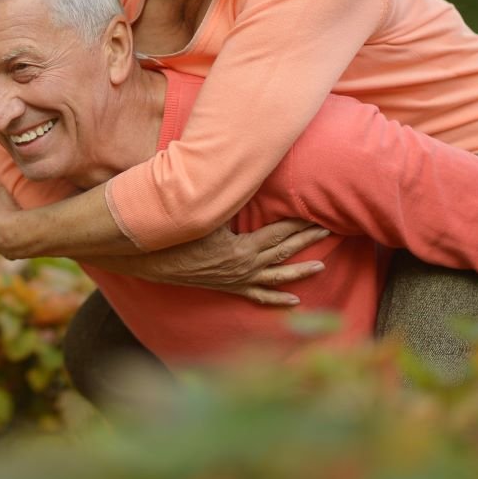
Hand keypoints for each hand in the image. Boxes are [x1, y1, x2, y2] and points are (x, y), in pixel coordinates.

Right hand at [85, 219, 330, 305]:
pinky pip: (255, 295)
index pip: (279, 234)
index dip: (300, 224)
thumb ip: (226, 198)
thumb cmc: (173, 230)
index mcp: (241, 250)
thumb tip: (246, 177)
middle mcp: (243, 268)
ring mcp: (235, 280)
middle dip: (307, 241)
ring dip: (299, 272)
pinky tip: (293, 301)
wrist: (146, 256)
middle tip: (331, 231)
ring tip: (321, 267)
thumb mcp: (203, 212)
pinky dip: (274, 298)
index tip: (320, 215)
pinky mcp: (226, 286)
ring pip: (274, 278)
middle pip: (282, 253)